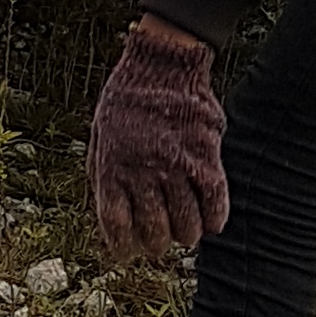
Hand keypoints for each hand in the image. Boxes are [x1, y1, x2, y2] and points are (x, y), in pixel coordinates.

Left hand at [90, 19, 230, 262]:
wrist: (160, 64)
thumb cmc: (126, 100)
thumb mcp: (101, 136)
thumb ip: (104, 173)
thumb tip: (109, 214)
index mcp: (112, 167)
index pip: (115, 223)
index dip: (122, 245)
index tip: (127, 252)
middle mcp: (143, 172)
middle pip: (153, 229)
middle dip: (156, 244)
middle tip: (159, 244)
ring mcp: (176, 165)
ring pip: (186, 222)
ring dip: (186, 235)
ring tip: (185, 235)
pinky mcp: (205, 156)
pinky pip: (214, 200)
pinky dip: (214, 218)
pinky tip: (212, 224)